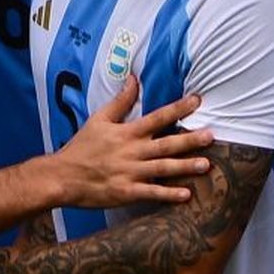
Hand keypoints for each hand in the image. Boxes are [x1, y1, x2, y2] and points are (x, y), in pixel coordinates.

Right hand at [54, 78, 212, 207]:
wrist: (62, 176)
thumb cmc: (81, 147)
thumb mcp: (98, 119)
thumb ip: (120, 101)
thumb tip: (134, 78)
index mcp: (126, 133)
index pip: (157, 117)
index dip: (178, 108)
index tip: (197, 101)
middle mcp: (131, 152)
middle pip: (166, 144)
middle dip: (190, 140)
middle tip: (211, 136)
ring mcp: (130, 173)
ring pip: (163, 168)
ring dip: (185, 167)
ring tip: (206, 165)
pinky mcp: (126, 192)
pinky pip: (152, 193)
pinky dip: (169, 194)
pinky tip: (186, 195)